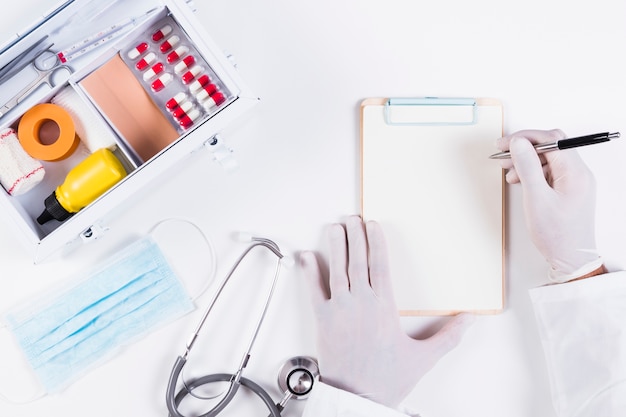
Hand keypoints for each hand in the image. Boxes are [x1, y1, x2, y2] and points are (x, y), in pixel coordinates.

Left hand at [300, 216, 474, 407]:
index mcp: (384, 306)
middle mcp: (361, 302)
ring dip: (336, 245)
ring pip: (337, 268)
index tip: (373, 225)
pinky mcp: (323, 319)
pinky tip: (306, 256)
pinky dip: (308, 272)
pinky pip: (313, 290)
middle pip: (358, 260)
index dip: (376, 241)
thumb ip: (448, 336)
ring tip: (334, 227)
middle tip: (352, 218)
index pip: (381, 264)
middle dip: (355, 236)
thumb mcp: (423, 357)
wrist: (358, 398)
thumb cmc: (386, 379)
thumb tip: (469, 320)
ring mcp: (340, 309)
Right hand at [496, 129, 602, 281]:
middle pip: (550, 147)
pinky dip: (533, 172)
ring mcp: (575, 181)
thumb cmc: (556, 234)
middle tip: (503, 155)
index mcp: (575, 172)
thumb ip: (527, 166)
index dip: (525, 137)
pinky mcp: (569, 189)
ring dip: (527, 161)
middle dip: (525, 148)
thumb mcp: (536, 198)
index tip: (504, 144)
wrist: (570, 258)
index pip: (551, 140)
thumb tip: (518, 143)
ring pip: (548, 159)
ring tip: (509, 173)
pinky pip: (550, 172)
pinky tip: (520, 181)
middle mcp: (579, 173)